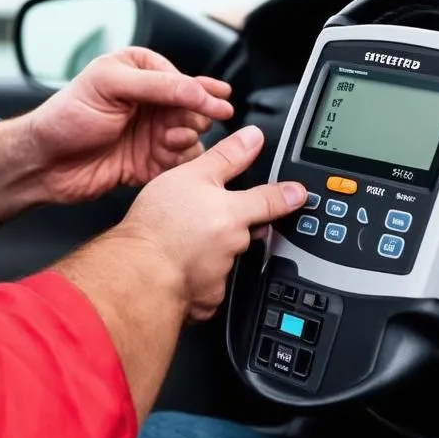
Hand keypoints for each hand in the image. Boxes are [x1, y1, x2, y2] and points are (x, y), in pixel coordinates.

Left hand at [23, 47, 234, 203]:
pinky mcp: (151, 162)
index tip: (217, 104)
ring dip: (186, 139)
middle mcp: (150, 101)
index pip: (184, 80)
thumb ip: (157, 85)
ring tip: (168, 142)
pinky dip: (180, 162)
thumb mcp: (109, 85)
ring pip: (193, 136)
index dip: (201, 93)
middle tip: (183, 126)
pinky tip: (166, 159)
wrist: (44, 164)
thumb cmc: (65, 117)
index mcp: (141, 71)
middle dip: (195, 117)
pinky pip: (181, 162)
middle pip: (194, 108)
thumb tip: (197, 90)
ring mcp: (152, 132)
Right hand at [117, 125, 306, 321]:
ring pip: (224, 260)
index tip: (300, 195)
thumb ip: (225, 157)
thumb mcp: (191, 175)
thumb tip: (252, 138)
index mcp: (234, 214)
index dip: (288, 197)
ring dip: (211, 253)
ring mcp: (222, 275)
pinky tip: (178, 268)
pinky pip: (208, 288)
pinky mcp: (207, 299)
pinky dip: (198, 280)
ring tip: (181, 243)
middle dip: (232, 228)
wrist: (138, 272)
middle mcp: (234, 245)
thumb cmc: (158, 225)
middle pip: (244, 233)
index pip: (271, 202)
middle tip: (204, 222)